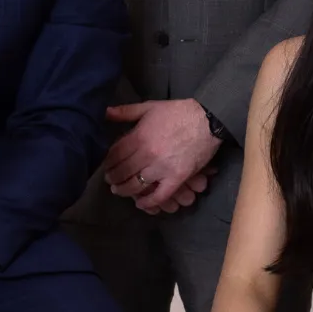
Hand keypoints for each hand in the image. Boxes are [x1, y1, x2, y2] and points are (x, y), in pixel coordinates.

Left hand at [103, 99, 220, 213]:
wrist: (207, 120)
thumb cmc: (177, 112)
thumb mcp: (149, 106)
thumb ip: (126, 111)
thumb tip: (105, 112)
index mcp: (139, 137)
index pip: (115, 155)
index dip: (107, 163)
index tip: (106, 166)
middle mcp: (147, 154)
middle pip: (123, 172)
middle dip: (113, 178)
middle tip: (110, 181)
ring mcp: (162, 168)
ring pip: (136, 185)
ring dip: (124, 191)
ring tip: (120, 191)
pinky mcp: (177, 178)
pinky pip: (159, 195)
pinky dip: (148, 202)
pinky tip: (140, 204)